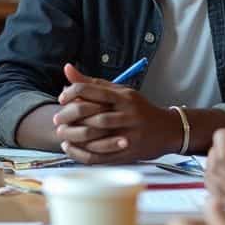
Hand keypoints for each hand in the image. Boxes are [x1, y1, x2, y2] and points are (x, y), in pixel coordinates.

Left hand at [54, 63, 181, 163]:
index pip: (92, 90)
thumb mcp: (120, 91)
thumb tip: (67, 68)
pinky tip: (70, 148)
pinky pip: (99, 155)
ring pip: (96, 135)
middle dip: (69, 116)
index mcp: (123, 97)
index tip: (62, 99)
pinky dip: (81, 153)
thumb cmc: (139, 109)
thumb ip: (93, 82)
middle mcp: (126, 114)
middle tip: (56, 119)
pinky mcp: (127, 152)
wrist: (167, 130)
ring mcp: (128, 134)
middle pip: (92, 114)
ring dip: (73, 135)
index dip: (72, 93)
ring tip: (61, 134)